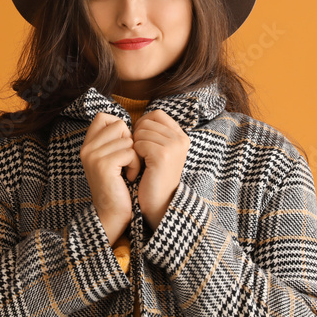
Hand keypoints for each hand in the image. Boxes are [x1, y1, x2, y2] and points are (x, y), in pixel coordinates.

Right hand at [80, 112, 141, 243]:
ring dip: (135, 156)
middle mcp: (87, 148)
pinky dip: (135, 165)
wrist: (112, 214)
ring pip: (127, 139)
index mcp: (88, 145)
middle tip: (127, 161)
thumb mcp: (112, 160)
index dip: (119, 126)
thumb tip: (129, 123)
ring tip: (128, 171)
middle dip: (130, 142)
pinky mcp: (103, 165)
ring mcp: (93, 156)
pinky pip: (130, 152)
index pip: (103, 117)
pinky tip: (130, 177)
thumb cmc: (118, 186)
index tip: (123, 146)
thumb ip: (113, 141)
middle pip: (119, 125)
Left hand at [131, 109, 189, 231]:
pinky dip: (135, 154)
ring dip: (135, 146)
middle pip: (147, 121)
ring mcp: (173, 146)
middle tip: (139, 153)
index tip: (140, 140)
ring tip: (141, 161)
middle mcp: (180, 139)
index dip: (143, 123)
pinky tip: (141, 166)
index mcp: (181, 136)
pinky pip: (139, 143)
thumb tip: (138, 119)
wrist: (159, 203)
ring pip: (141, 132)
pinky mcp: (163, 155)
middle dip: (137, 135)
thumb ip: (155, 133)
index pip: (157, 114)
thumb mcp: (160, 151)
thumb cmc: (154, 176)